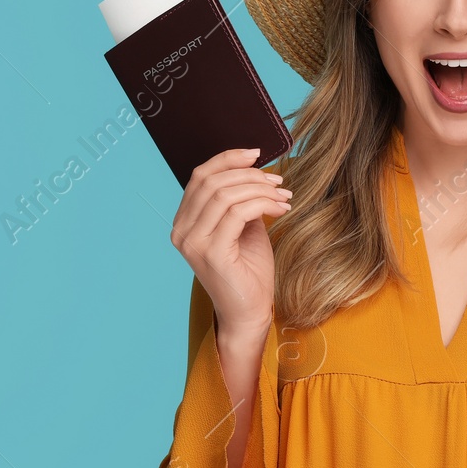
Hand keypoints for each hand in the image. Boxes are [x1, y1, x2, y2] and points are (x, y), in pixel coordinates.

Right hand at [170, 147, 291, 343]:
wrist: (249, 313)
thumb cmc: (248, 271)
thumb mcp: (244, 228)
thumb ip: (240, 201)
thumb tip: (254, 171)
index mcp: (185, 222)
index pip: (200, 176)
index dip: (228, 159)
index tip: (257, 155)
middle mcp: (182, 231)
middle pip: (212, 181)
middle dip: (250, 175)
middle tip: (279, 182)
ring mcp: (193, 242)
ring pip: (225, 195)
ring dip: (260, 189)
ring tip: (284, 197)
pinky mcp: (211, 253)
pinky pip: (238, 213)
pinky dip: (263, 204)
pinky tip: (280, 210)